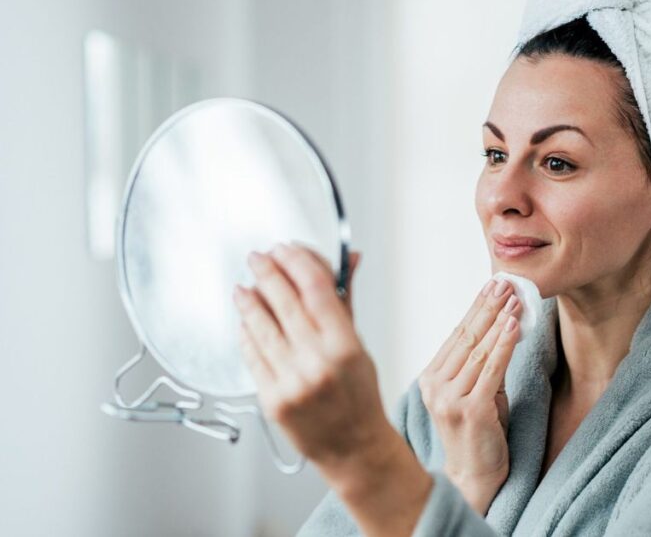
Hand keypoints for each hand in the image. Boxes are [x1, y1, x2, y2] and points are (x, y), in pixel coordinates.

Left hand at [233, 244, 388, 472]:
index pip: (316, 288)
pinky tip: (244, 321)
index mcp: (345, 345)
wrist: (353, 447)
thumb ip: (346, 301)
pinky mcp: (271, 399)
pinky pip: (252, 356)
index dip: (297, 261)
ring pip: (261, 327)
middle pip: (284, 302)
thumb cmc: (360, 396)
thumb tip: (349, 259)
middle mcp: (317, 362)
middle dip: (267, 273)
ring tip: (244, 286)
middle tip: (257, 257)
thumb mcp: (360, 346)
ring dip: (249, 301)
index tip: (286, 249)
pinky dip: (246, 334)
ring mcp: (291, 382)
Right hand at [417, 277, 521, 513]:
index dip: (476, 307)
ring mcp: (450, 399)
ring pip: (478, 349)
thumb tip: (502, 323)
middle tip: (504, 282)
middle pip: (465, 336)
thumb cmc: (479, 433)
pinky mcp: (470, 410)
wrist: (475, 477)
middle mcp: (435, 386)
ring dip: (498, 319)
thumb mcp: (477, 391)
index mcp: (431, 378)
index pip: (456, 334)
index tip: (492, 285)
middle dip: (487, 306)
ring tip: (514, 298)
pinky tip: (514, 326)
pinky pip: (491, 369)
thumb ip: (483, 362)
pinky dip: (504, 344)